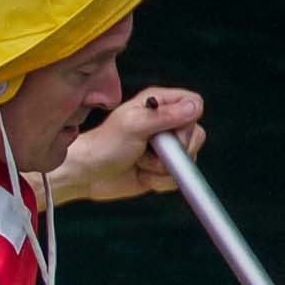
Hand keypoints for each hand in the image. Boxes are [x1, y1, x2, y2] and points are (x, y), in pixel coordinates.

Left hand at [47, 86, 203, 203]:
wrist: (88, 174)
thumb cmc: (104, 145)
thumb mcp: (132, 125)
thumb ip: (163, 116)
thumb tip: (193, 107)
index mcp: (158, 103)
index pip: (194, 103)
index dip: (187, 121)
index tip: (168, 133)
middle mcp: (165, 123)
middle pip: (195, 135)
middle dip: (172, 150)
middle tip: (148, 150)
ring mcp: (165, 147)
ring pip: (187, 159)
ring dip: (162, 167)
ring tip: (140, 161)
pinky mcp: (163, 169)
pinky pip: (176, 179)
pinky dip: (159, 181)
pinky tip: (141, 174)